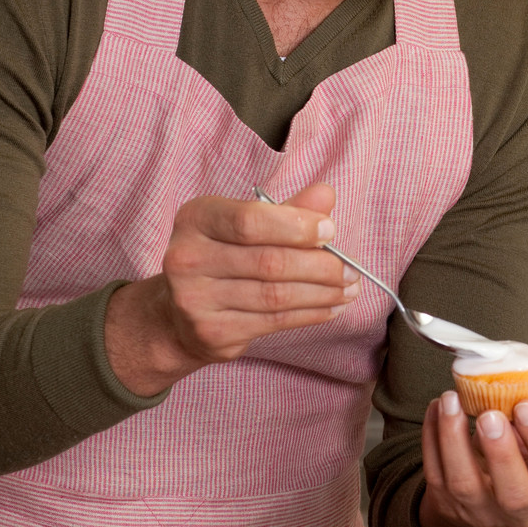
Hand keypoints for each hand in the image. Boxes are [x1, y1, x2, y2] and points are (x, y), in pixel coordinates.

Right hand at [104, 184, 356, 394]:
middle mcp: (188, 258)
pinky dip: (309, 314)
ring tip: (348, 288)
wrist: (177, 313)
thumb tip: (325, 194)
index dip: (296, 226)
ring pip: (275, 296)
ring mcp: (195, 300)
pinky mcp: (212, 332)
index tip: (330, 230)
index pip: (250, 221)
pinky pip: (273, 322)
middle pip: (268, 262)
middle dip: (320, 266)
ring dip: (322, 293)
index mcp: (195, 219)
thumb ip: (285, 210)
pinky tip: (330, 307)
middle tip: (350, 269)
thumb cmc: (221, 257)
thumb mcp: (244, 225)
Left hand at [418, 391, 527, 526]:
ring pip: (464, 482)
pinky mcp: (446, 501)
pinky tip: (437, 409)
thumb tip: (521, 382)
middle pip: (513, 493)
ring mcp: (479, 508)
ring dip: (455, 437)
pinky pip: (434, 470)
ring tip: (452, 401)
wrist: (483, 499)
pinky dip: (432, 434)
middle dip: (501, 452)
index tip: (525, 406)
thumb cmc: (517, 464)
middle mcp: (520, 508)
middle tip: (490, 415)